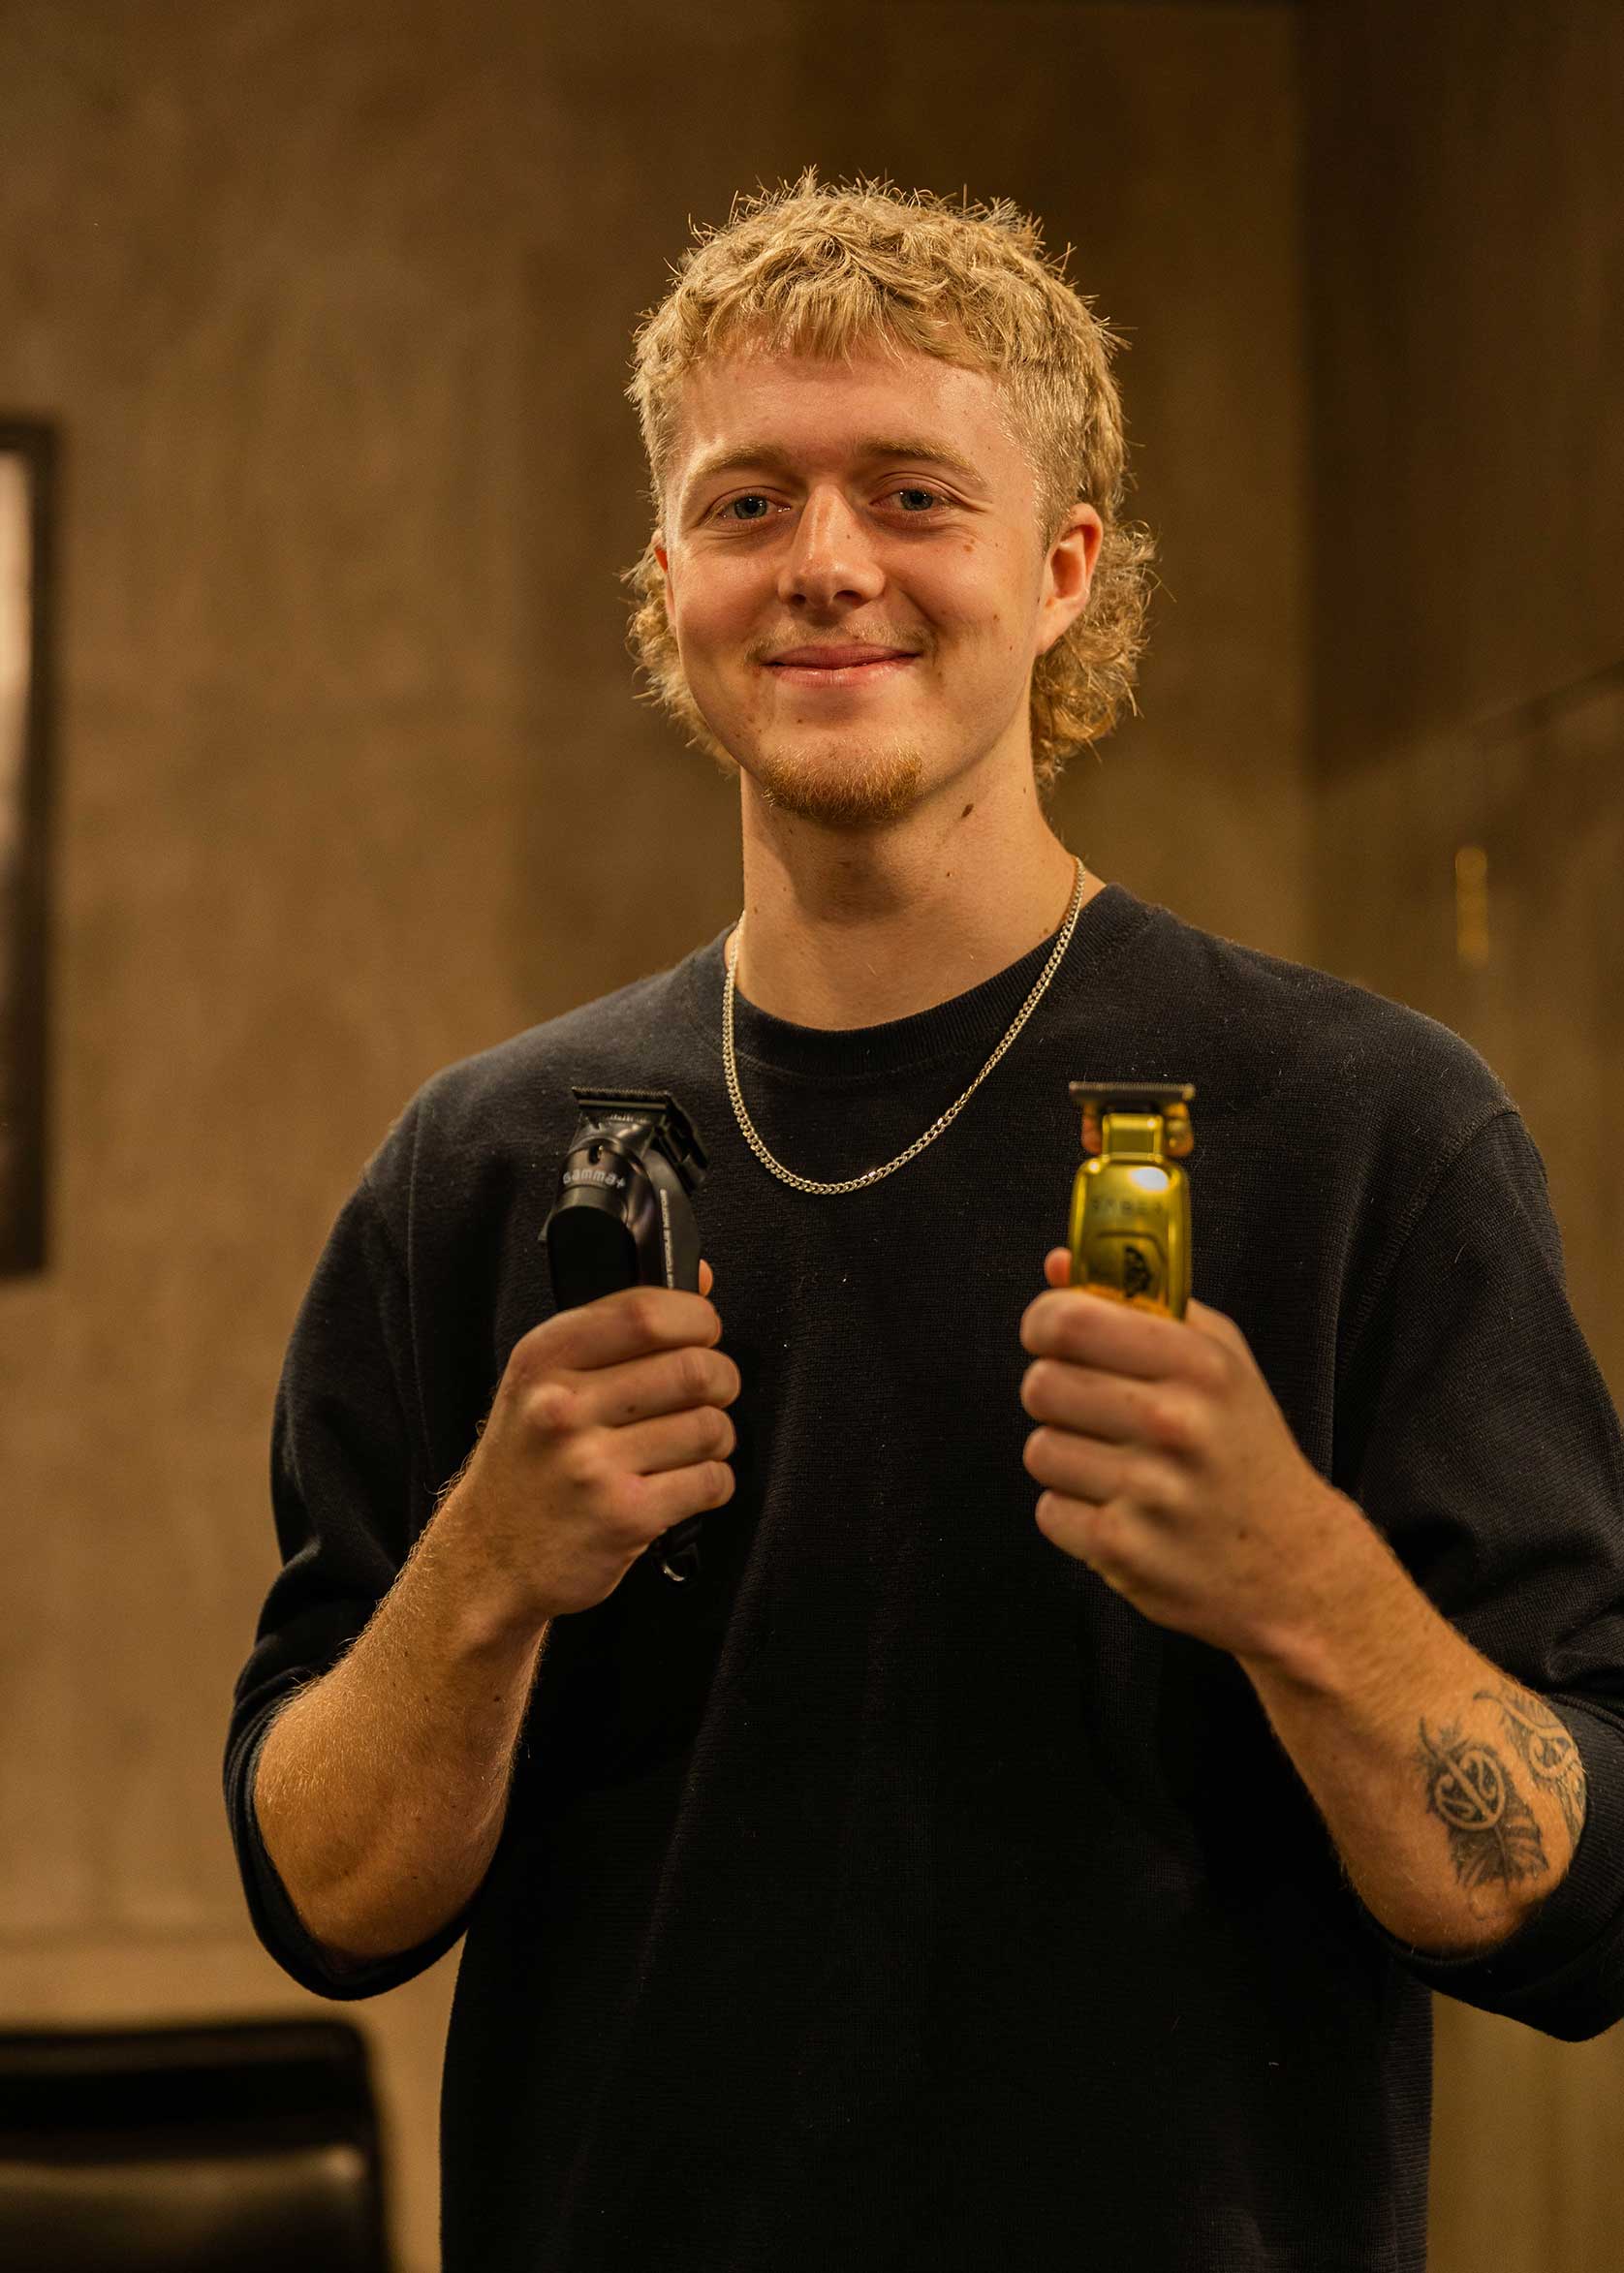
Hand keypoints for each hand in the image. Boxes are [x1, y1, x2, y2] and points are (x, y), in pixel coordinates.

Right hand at [435, 1258, 737, 1629]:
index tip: (703, 1332)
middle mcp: (563, 1407)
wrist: (485, 1558)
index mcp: (543, 1359)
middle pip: (694, 1369)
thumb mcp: (544, 1381)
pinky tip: (685, 1484)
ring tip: (691, 1444)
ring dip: (717, 1436)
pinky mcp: (624, 1516)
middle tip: (710, 1393)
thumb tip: (700, 1276)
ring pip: (710, 1426)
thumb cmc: (527, 1463)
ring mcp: (592, 1465)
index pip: (646, 1312)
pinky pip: (711, 1480)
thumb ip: (617, 1328)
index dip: (696, 1317)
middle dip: (722, 1379)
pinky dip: (713, 1481)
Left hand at [1018, 1249, 1359, 1663]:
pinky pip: (1049, 1510)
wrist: (1295, 1566)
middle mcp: (1175, 1422)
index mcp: (1198, 1364)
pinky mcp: (1123, 1548)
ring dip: (1066, 1459)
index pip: (1068, 1320)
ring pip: (1040, 1449)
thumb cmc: (1244, 1446)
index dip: (1044, 1323)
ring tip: (1118, 1468)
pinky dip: (1074, 1514)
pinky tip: (1124, 1512)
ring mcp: (1149, 1490)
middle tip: (1092, 1410)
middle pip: (1041, 1385)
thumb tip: (1058, 1264)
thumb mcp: (1220, 1360)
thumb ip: (1141, 1303)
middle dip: (1056, 1396)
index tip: (1052, 1336)